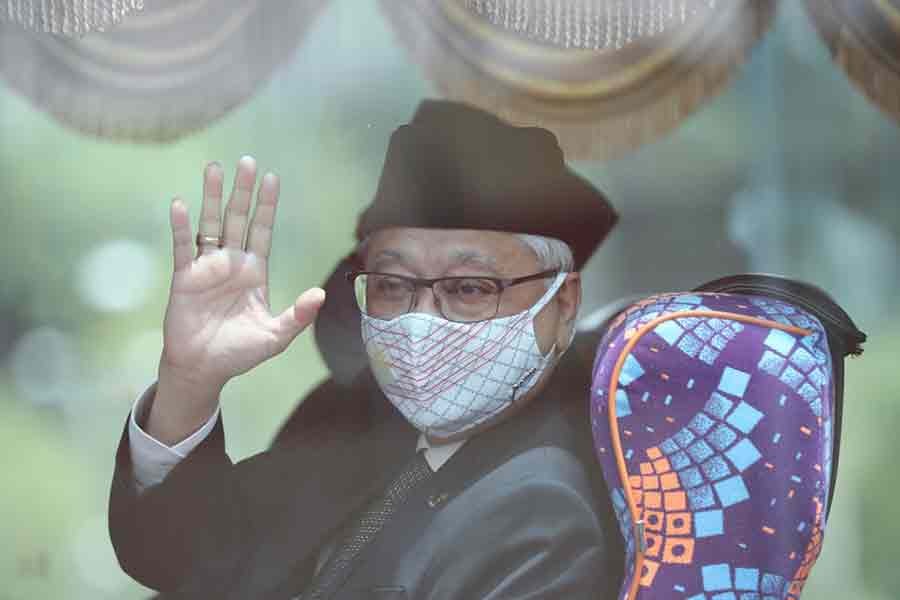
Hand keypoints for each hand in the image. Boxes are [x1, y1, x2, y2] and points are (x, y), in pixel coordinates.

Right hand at [148, 156, 324, 442]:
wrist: (203, 370)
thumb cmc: (240, 353)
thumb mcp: (275, 336)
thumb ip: (298, 316)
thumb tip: (321, 294)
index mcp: (255, 272)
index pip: (262, 230)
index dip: (266, 206)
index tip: (272, 178)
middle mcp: (232, 264)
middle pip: (238, 219)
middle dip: (243, 191)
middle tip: (247, 161)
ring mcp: (207, 268)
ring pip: (210, 225)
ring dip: (212, 198)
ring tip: (214, 168)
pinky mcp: (184, 279)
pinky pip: (182, 248)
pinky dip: (181, 227)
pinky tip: (181, 204)